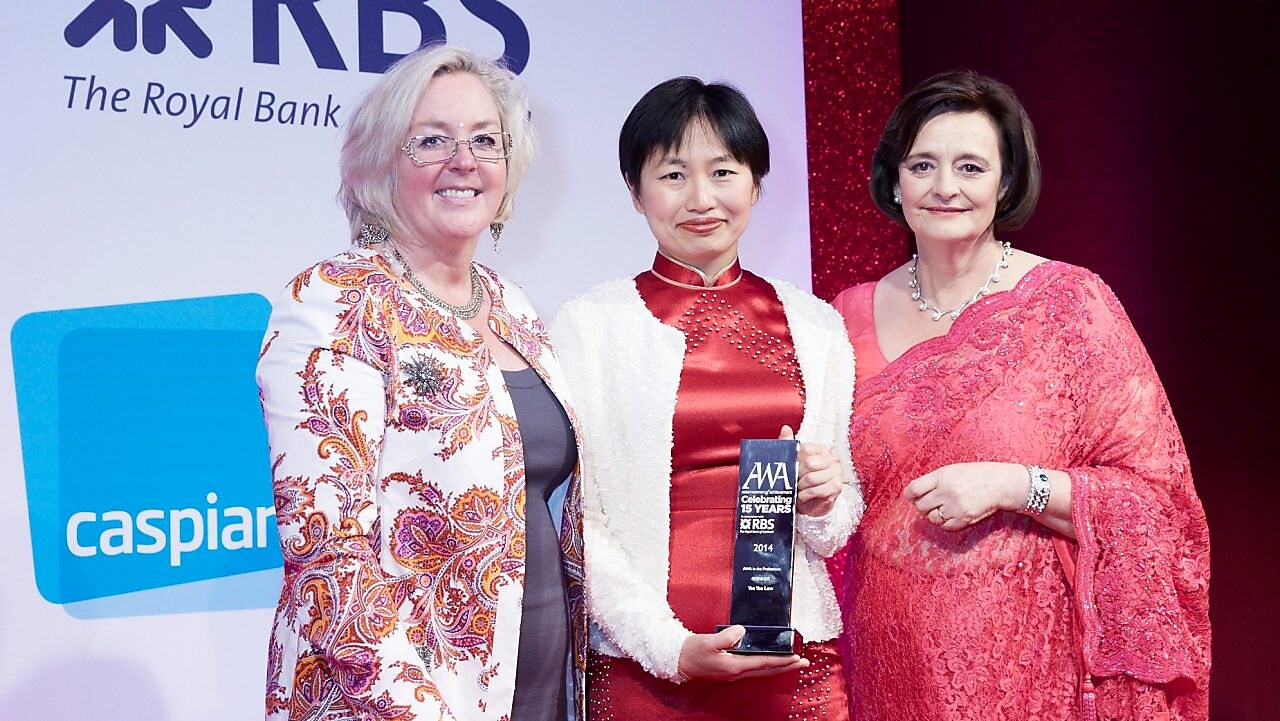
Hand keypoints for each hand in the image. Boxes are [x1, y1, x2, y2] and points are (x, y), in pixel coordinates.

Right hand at [677, 626, 808, 681]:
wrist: (679, 661)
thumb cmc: (692, 651)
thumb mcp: (708, 641)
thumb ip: (726, 636)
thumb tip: (742, 631)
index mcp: (734, 666)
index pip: (764, 662)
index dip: (781, 660)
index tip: (796, 657)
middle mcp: (737, 672)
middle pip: (768, 670)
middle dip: (787, 666)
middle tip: (804, 662)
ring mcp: (734, 673)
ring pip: (763, 670)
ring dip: (779, 666)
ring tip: (793, 662)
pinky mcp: (731, 670)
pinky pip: (755, 669)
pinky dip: (767, 665)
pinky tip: (770, 661)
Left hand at [780, 425, 842, 516]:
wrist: (808, 503)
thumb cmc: (800, 480)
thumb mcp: (791, 461)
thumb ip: (788, 444)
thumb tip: (785, 428)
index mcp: (821, 450)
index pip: (806, 449)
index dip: (796, 461)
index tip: (793, 468)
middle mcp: (832, 459)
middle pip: (809, 463)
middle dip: (798, 475)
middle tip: (795, 481)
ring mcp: (837, 473)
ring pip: (812, 478)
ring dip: (801, 488)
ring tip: (800, 490)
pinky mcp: (837, 487)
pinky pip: (817, 491)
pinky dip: (806, 496)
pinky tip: (804, 497)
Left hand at [901, 461, 1023, 530]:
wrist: (1000, 483)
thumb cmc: (976, 474)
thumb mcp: (952, 470)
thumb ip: (933, 480)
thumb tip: (913, 493)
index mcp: (942, 477)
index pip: (914, 489)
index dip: (909, 494)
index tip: (911, 496)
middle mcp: (947, 492)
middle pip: (921, 506)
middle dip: (922, 506)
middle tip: (930, 502)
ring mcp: (955, 507)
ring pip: (932, 518)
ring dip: (934, 515)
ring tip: (944, 507)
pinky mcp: (964, 518)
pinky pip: (946, 526)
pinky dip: (946, 523)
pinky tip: (952, 514)